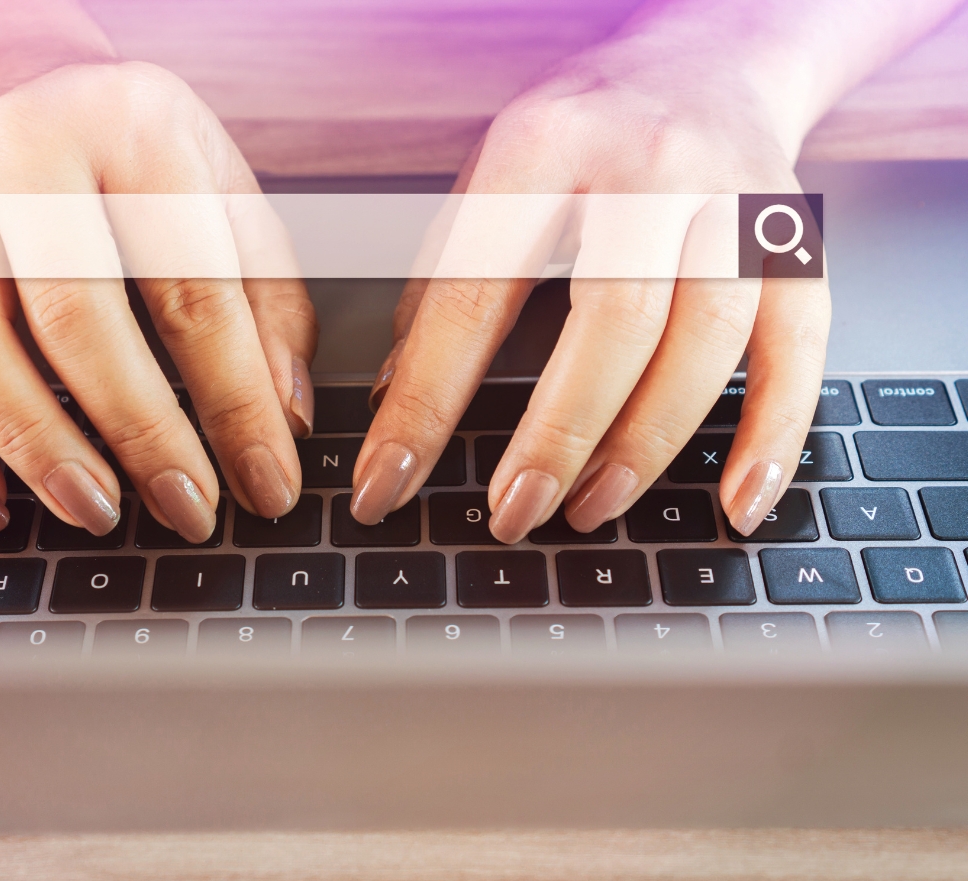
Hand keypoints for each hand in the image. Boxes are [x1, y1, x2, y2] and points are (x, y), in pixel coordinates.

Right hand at [0, 61, 316, 540]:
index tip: (267, 484)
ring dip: (30, 442)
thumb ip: (271, 313)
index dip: (234, 401)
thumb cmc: (152, 171)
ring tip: (94, 510)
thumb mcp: (235, 210)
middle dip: (137, 431)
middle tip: (188, 510)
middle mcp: (24, 151)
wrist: (38, 98)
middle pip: (73, 311)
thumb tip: (282, 424)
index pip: (192, 287)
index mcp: (135, 130)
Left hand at [350, 37, 829, 541]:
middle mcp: (649, 165)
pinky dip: (772, 435)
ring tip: (590, 509)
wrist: (708, 58)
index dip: (425, 402)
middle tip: (513, 513)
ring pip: (705, 343)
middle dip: (558, 436)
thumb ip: (446, 282)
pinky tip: (736, 501)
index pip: (473, 293)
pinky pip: (801, 348)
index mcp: (544, 145)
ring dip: (646, 447)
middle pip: (614, 321)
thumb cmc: (582, 132)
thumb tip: (398, 401)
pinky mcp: (795, 240)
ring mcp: (734, 201)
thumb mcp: (491, 178)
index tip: (387, 481)